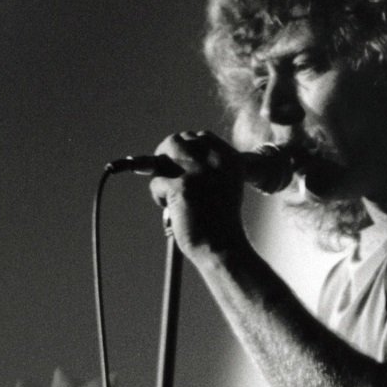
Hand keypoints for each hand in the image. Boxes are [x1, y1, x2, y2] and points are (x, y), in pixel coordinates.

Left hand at [148, 130, 250, 260]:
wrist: (222, 249)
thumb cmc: (219, 223)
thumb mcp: (222, 187)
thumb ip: (206, 168)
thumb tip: (168, 154)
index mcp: (230, 159)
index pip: (199, 137)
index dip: (184, 150)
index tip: (181, 170)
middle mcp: (216, 160)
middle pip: (177, 140)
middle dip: (166, 157)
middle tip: (167, 178)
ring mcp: (198, 172)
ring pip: (163, 154)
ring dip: (160, 172)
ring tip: (169, 194)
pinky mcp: (181, 187)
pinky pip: (156, 182)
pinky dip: (159, 198)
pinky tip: (174, 211)